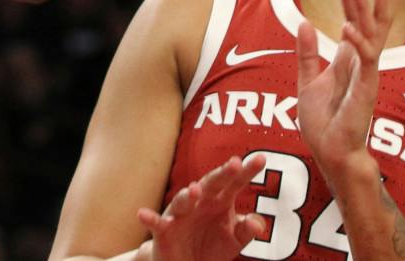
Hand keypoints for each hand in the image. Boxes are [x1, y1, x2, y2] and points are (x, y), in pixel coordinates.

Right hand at [133, 155, 270, 260]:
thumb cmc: (212, 246)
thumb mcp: (234, 240)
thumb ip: (245, 230)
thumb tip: (257, 223)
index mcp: (219, 201)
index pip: (235, 183)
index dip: (247, 172)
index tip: (261, 159)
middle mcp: (199, 202)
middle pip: (211, 184)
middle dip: (222, 174)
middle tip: (235, 164)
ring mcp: (180, 214)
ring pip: (183, 201)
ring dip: (188, 195)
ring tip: (195, 190)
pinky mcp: (163, 230)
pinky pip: (156, 223)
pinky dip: (149, 218)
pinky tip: (143, 214)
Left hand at [297, 0, 389, 180]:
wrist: (330, 152)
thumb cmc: (324, 122)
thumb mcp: (307, 79)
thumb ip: (307, 52)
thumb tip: (305, 23)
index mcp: (351, 59)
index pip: (358, 21)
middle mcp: (364, 63)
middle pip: (375, 21)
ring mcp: (367, 75)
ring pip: (372, 34)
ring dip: (364, 8)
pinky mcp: (365, 90)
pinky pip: (366, 61)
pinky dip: (358, 43)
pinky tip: (348, 27)